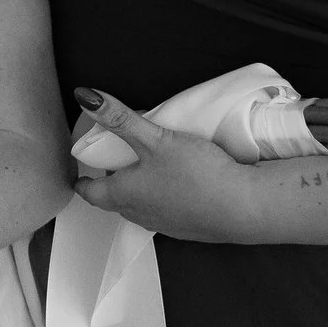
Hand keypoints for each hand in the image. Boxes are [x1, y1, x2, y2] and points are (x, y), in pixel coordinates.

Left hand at [72, 88, 268, 242]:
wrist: (247, 209)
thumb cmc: (195, 174)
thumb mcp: (154, 138)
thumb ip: (119, 118)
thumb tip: (83, 96)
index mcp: (124, 196)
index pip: (91, 194)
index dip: (83, 183)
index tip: (80, 175)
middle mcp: (141, 216)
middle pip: (116, 201)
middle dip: (112, 184)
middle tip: (113, 164)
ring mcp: (169, 226)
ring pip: (143, 208)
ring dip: (140, 192)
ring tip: (146, 169)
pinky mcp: (194, 230)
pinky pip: (170, 214)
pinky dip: (166, 199)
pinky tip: (180, 185)